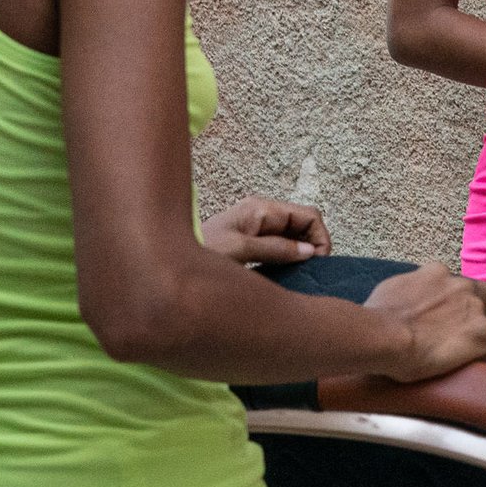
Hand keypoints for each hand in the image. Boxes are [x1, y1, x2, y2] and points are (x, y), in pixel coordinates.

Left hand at [202, 195, 330, 265]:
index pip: (308, 215)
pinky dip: (288, 262)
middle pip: (303, 227)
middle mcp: (261, 217)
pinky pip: (279, 251)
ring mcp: (256, 231)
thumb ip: (276, 249)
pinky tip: (284, 276)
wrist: (165, 263)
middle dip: (312, 247)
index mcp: (261, 209)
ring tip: (299, 275)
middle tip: (312, 272)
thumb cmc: (197, 251)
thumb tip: (309, 252)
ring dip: (300, 256)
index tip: (319, 262)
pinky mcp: (250, 247)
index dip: (320, 237)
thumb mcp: (239, 250)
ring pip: (293, 240)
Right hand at [363, 262, 485, 380]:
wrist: (383, 334)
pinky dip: (477, 359)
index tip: (455, 310)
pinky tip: (458, 367)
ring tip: (452, 355)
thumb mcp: (394, 289)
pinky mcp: (480, 335)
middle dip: (482, 312)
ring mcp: (474, 311)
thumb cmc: (378, 316)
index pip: (461, 282)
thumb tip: (411, 299)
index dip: (463, 296)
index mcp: (438, 273)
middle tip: (463, 332)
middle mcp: (462, 287)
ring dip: (474, 339)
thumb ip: (414, 290)